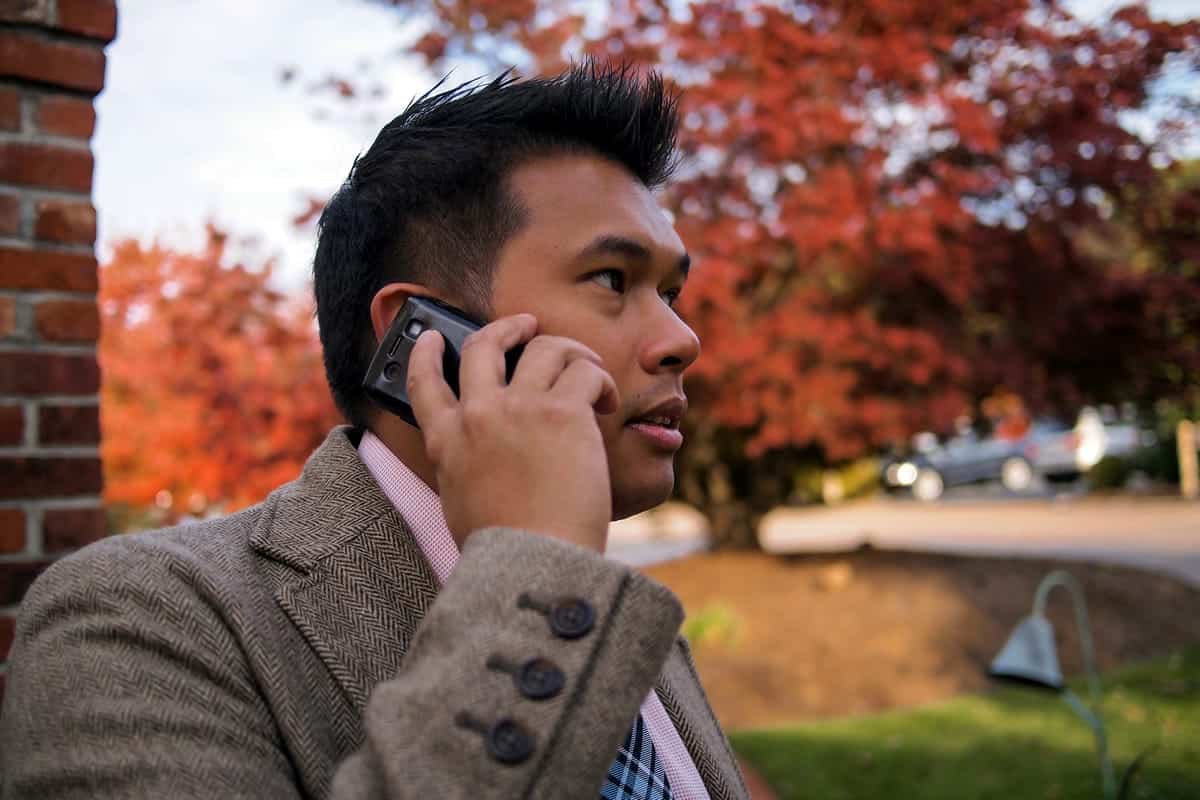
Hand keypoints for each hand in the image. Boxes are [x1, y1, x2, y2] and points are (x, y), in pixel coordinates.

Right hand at [407, 314, 619, 551]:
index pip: (424, 383)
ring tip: (587, 370)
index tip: (433, 337)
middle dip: (508, 327)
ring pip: (544, 347)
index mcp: (447, 442)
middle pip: (485, 345)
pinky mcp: (563, 412)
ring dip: (569, 351)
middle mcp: (478, 415)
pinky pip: (586, 373)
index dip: (425, 352)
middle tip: (527, 325)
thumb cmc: (506, 549)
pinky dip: (600, 381)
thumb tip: (485, 455)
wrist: (534, 561)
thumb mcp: (462, 504)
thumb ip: (465, 468)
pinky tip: (608, 403)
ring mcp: (520, 408)